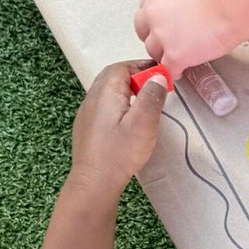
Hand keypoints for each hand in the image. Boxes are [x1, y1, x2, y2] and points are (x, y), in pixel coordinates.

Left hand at [67, 60, 167, 200]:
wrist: (94, 181)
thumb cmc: (120, 153)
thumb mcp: (144, 122)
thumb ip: (151, 95)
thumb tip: (157, 76)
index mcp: (106, 91)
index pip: (123, 67)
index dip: (143, 67)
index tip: (161, 76)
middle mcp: (92, 97)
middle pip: (113, 75)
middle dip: (134, 76)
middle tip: (154, 87)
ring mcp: (86, 112)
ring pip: (107, 90)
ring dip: (125, 89)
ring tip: (143, 102)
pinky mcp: (86, 126)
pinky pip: (102, 104)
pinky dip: (117, 103)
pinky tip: (126, 119)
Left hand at [133, 0, 236, 75]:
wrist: (231, 7)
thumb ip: (174, 8)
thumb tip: (177, 21)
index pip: (144, 19)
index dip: (154, 28)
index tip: (162, 33)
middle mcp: (152, 16)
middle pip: (146, 38)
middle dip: (157, 43)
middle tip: (171, 46)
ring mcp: (162, 37)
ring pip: (155, 55)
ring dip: (166, 57)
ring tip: (181, 57)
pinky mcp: (174, 56)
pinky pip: (168, 70)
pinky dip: (175, 72)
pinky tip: (182, 70)